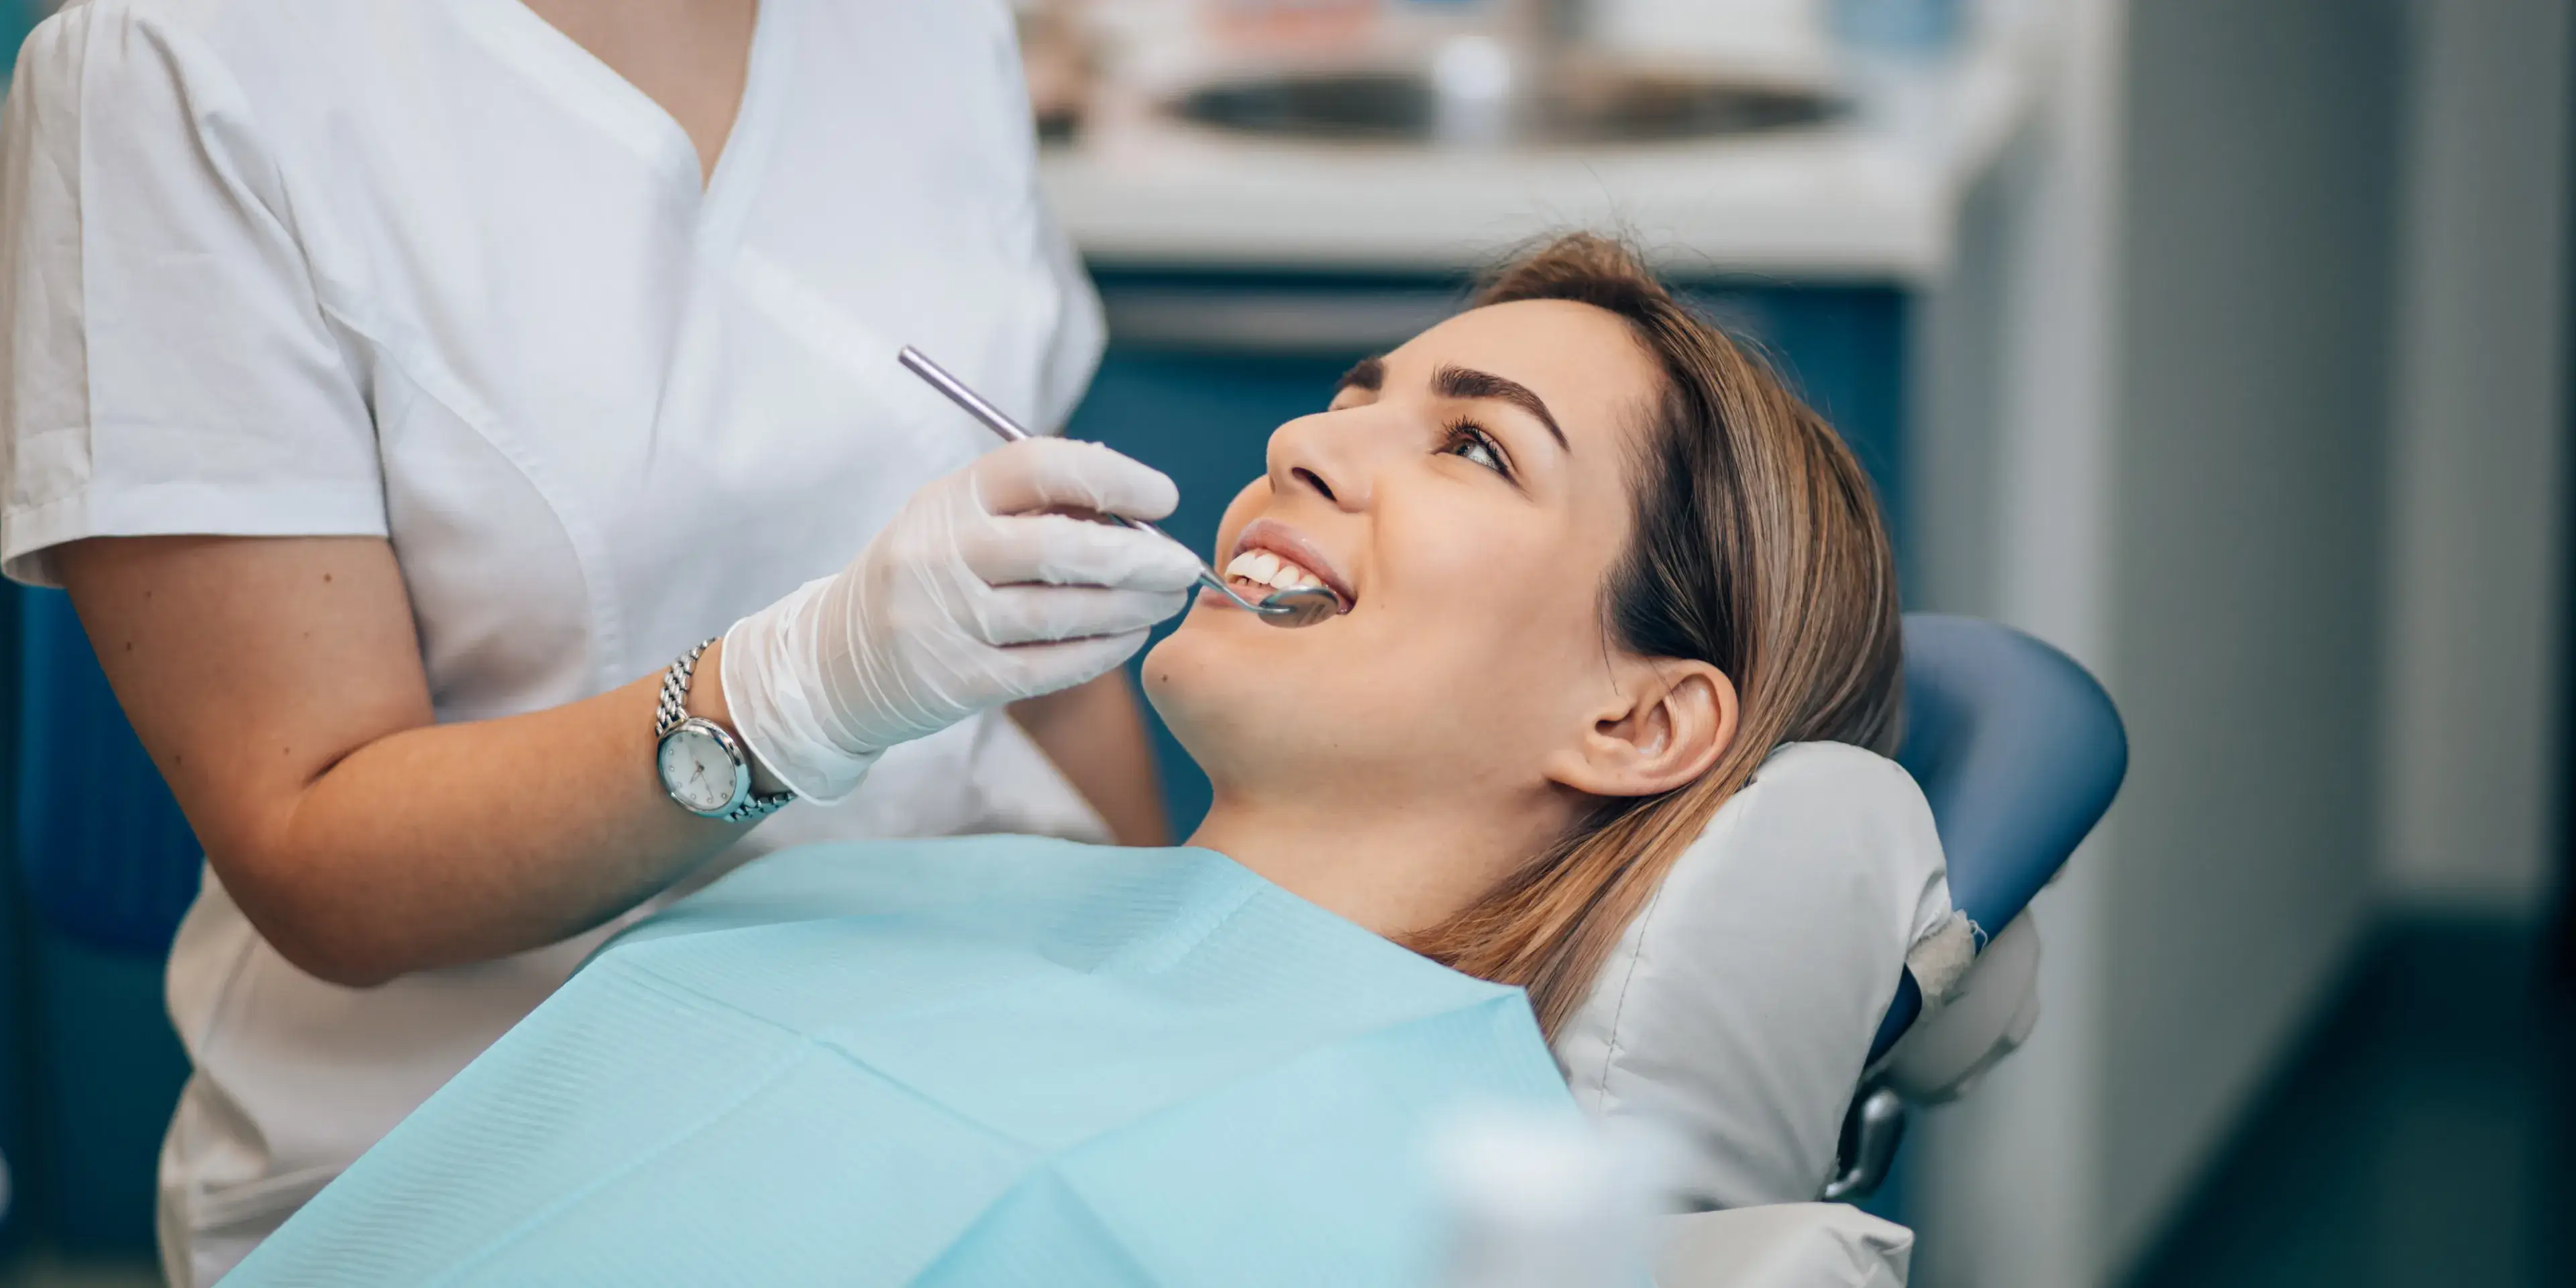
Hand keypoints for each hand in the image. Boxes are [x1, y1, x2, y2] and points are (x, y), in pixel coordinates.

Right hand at [720, 438, 1202, 801]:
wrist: (834, 661)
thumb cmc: (925, 575)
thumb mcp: (956, 521)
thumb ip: (1033, 508)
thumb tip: (1139, 512)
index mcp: (948, 498)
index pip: (1037, 467)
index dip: (1111, 477)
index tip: (1164, 497)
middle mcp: (941, 554)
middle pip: (1061, 549)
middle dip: (1139, 558)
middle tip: (1183, 566)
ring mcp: (945, 621)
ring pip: (1063, 614)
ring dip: (1130, 608)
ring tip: (1164, 601)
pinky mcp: (956, 681)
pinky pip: (1049, 666)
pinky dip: (1100, 653)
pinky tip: (1128, 639)